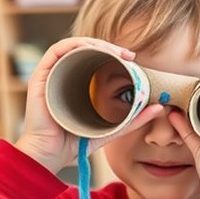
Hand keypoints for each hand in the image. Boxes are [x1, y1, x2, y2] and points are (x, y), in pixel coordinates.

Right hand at [15, 37, 164, 172]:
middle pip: (86, 49)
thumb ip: (134, 120)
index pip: (95, 59)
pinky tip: (91, 48)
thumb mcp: (112, 129)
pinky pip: (56, 51)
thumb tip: (159, 108)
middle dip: (109, 46)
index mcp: (78, 84)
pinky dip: (74, 45)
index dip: (113, 54)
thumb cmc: (75, 143)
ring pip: (73, 46)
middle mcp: (64, 76)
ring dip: (95, 43)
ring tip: (115, 52)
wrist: (50, 155)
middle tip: (129, 54)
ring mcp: (52, 75)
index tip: (133, 59)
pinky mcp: (41, 76)